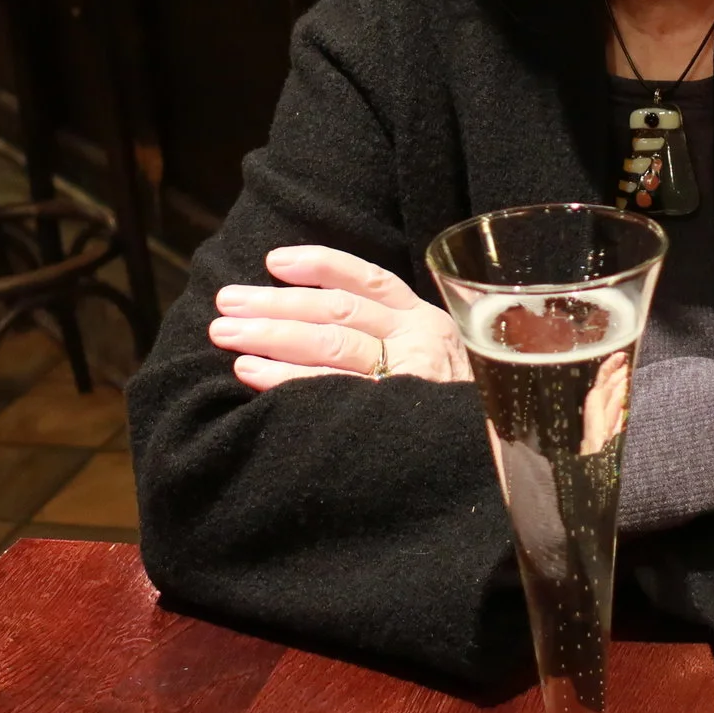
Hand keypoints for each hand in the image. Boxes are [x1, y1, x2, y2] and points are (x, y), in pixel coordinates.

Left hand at [209, 245, 470, 390]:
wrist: (488, 451)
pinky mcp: (392, 412)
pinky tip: (250, 373)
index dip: (320, 265)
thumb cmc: (447, 405)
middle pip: (337, 311)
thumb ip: (388, 335)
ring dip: (271, 335)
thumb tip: (310, 314)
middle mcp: (417, 339)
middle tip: (227, 302)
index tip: (274, 261)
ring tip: (226, 334)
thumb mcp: (433, 357)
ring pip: (329, 344)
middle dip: (276, 303)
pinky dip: (285, 379)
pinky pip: (327, 389)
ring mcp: (408, 376)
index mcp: (423, 320)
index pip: (368, 280)